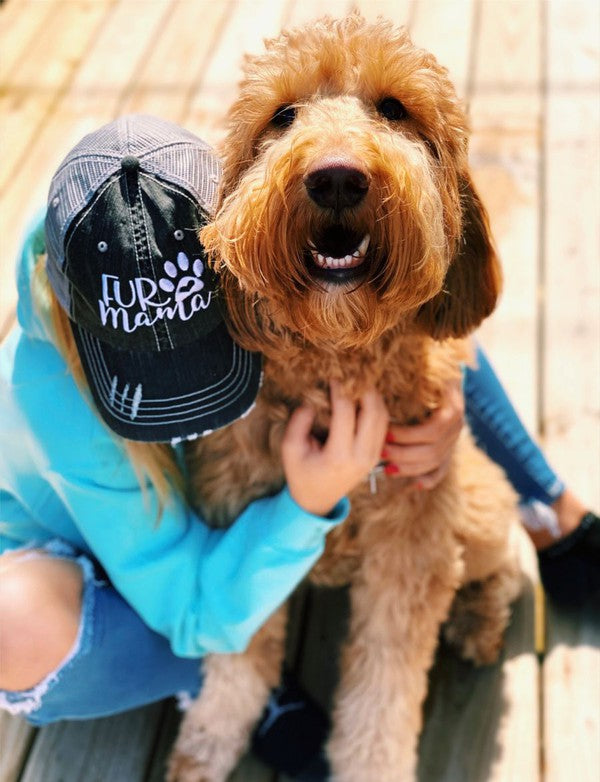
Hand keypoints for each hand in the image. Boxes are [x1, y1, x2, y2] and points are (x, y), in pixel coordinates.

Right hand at [281, 382, 388, 516]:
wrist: (318, 500)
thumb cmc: (301, 473)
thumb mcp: (290, 448)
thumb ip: (299, 422)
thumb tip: (314, 400)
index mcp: (339, 456)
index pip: (346, 412)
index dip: (340, 390)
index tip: (334, 377)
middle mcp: (361, 456)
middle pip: (373, 411)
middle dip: (364, 388)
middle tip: (352, 375)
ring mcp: (373, 456)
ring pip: (383, 416)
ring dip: (373, 396)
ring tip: (358, 383)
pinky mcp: (377, 454)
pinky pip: (383, 425)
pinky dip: (376, 407)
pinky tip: (363, 398)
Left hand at [382, 376, 463, 489]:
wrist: (443, 375)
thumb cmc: (423, 373)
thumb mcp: (422, 375)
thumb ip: (411, 381)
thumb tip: (380, 391)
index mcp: (453, 405)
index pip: (434, 429)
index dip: (409, 434)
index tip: (385, 432)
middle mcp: (457, 425)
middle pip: (433, 449)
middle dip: (404, 452)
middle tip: (380, 451)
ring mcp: (455, 440)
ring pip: (435, 462)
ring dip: (410, 467)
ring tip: (386, 467)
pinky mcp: (449, 452)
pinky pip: (441, 471)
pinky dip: (427, 479)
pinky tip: (413, 484)